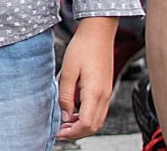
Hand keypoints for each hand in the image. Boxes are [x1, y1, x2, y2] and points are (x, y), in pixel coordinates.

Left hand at [56, 17, 116, 140]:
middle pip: (93, 126)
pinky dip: (86, 116)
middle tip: (59, 131)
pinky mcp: (105, 89)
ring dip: (81, 125)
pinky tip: (73, 111)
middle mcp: (105, 96)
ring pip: (97, 120)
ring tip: (64, 122)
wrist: (98, 33)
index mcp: (95, 93)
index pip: (86, 124)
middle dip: (77, 132)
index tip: (58, 132)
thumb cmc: (82, 48)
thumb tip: (65, 116)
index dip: (72, 132)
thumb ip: (66, 95)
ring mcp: (107, 93)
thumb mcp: (68, 71)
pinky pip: (98, 110)